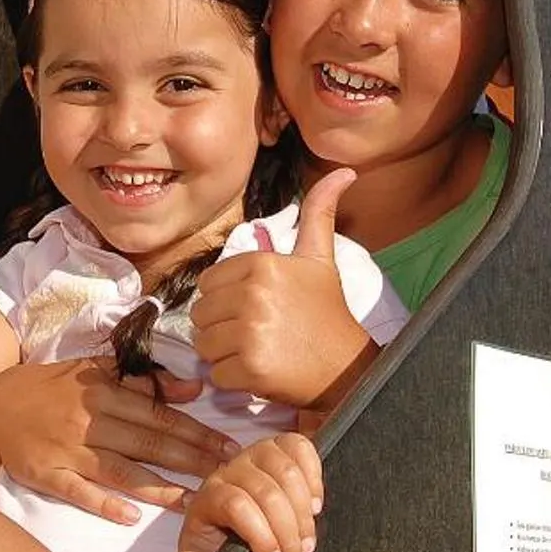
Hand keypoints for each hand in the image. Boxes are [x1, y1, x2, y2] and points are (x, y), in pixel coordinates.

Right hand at [0, 356, 236, 521]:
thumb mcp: (93, 372)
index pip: (160, 414)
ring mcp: (68, 449)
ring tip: (192, 502)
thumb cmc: (51, 388)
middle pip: (149, 442)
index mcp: (104, 391)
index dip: (197, 431)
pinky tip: (130, 515)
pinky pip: (79, 491)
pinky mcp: (46, 474)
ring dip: (159, 487)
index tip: (228, 446)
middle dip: (191, 459)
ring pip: (120, 469)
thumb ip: (143, 381)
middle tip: (226, 475)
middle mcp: (90, 420)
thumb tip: (192, 389)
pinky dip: (104, 503)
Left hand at [174, 432, 322, 551]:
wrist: (234, 506)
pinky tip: (314, 506)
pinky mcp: (282, 444)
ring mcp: (258, 452)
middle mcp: (233, 468)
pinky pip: (303, 449)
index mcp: (210, 494)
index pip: (236, 505)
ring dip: (304, 513)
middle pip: (267, 492)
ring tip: (306, 541)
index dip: (259, 535)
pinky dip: (314, 478)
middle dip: (287, 532)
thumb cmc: (219, 530)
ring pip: (288, 473)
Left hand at [191, 168, 372, 407]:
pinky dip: (234, 380)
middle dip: (222, 327)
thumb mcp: (320, 258)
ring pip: (204, 345)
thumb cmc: (328, 311)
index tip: (255, 308)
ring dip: (225, 354)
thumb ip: (319, 213)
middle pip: (202, 314)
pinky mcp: (249, 369)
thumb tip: (345, 171)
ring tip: (258, 350)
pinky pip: (216, 375)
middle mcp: (252, 295)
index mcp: (262, 264)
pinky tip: (261, 371)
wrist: (348, 366)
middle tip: (256, 332)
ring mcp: (250, 334)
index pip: (209, 283)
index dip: (227, 299)